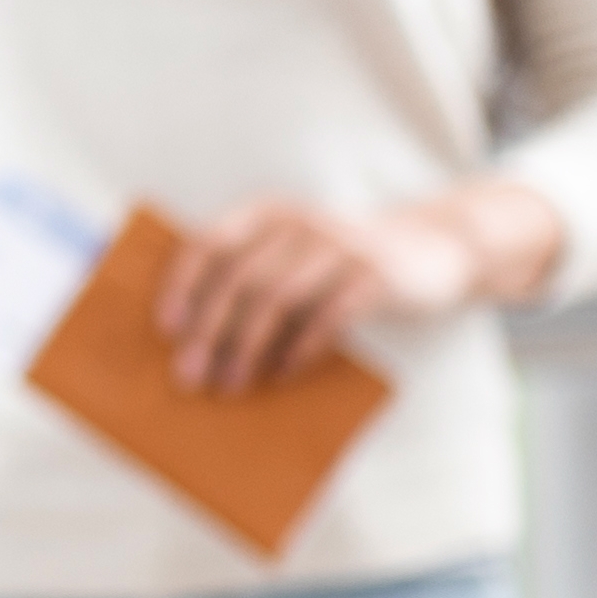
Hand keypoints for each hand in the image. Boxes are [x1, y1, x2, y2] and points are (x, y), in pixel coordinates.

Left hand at [159, 180, 555, 394]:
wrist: (433, 248)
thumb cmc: (342, 262)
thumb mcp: (296, 254)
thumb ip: (253, 276)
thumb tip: (194, 338)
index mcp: (266, 213)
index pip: (208, 243)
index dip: (181, 284)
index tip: (164, 328)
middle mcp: (298, 222)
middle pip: (238, 278)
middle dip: (208, 330)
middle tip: (188, 375)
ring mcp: (339, 246)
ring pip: (278, 297)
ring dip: (247, 346)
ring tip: (229, 384)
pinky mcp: (375, 276)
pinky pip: (329, 314)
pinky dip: (300, 346)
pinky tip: (282, 374)